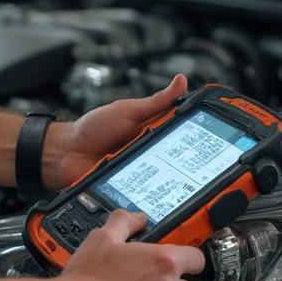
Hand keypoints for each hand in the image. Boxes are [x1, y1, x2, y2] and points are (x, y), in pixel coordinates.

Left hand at [43, 74, 188, 191]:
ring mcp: (143, 173)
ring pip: (167, 181)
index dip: (198, 139)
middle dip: (191, 166)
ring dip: (173, 183)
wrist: (66, 153)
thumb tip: (181, 81)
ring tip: (182, 183)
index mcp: (155, 131)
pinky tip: (161, 199)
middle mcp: (152, 153)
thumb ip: (155, 101)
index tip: (215, 141)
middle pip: (180, 161)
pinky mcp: (134, 190)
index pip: (184, 135)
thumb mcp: (127, 110)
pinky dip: (155, 198)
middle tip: (201, 167)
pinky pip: (149, 195)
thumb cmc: (93, 128)